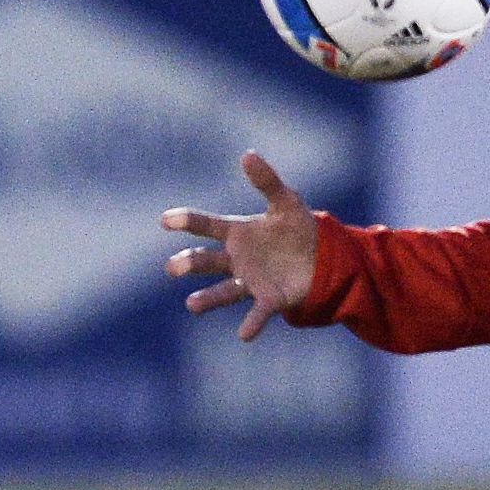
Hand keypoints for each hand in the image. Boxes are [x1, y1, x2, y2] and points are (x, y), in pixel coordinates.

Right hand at [161, 151, 318, 341]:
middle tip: (172, 268)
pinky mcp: (270, 299)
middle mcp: (238, 258)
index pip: (206, 226)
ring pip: (223, 290)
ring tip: (191, 305)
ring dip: (207, 298)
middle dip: (188, 264)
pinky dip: (251, 324)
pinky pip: (257, 312)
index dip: (186, 221)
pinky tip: (244, 334)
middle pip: (206, 261)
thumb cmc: (299, 229)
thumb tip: (248, 154)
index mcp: (238, 233)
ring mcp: (251, 280)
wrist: (323, 258)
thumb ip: (267, 181)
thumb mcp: (287, 201)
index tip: (165, 220)